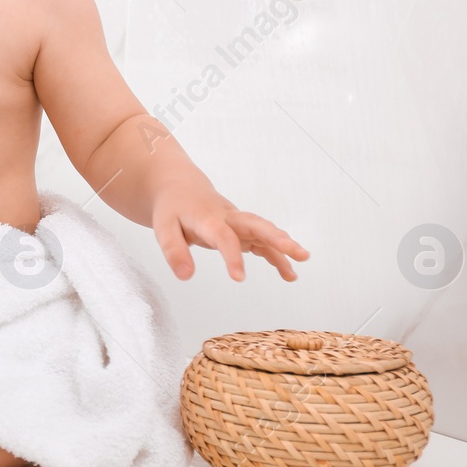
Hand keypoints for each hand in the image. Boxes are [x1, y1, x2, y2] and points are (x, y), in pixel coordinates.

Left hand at [150, 184, 308, 281]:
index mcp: (207, 218)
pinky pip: (262, 242)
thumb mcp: (163, 229)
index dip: (232, 256)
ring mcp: (238, 222)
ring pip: (264, 231)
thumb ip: (174, 252)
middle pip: (255, 224)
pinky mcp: (242, 229)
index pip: (223, 236)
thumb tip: (186, 276)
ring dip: (284, 245)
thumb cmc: (172, 209)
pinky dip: (277, 255)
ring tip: (303, 259)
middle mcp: (228, 217)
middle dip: (276, 238)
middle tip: (296, 251)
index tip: (239, 278)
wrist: (180, 188)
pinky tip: (289, 273)